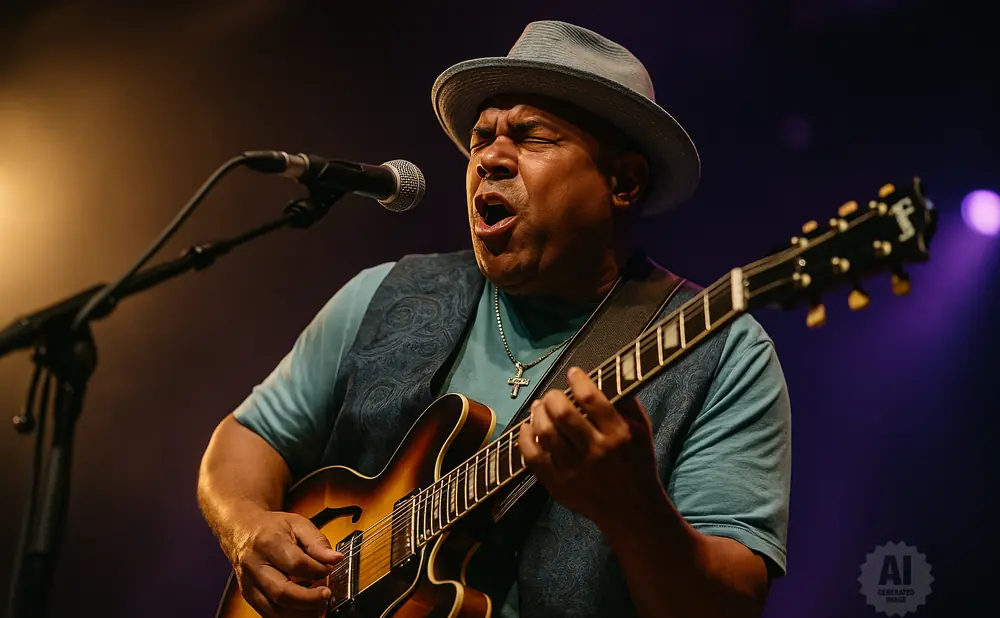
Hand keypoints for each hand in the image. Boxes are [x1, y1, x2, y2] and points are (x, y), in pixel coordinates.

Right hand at [230, 510, 343, 617]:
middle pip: (282, 593)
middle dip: (309, 599)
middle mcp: (255, 566)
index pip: (296, 564)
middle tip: (326, 594)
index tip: (329, 568)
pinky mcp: (249, 595)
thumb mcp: (297, 524)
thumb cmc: (271, 527)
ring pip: (274, 610)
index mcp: (269, 543)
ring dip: (300, 612)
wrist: (242, 530)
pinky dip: (288, 615)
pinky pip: (268, 614)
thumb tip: (335, 559)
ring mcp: (249, 583)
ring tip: (317, 603)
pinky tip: (302, 607)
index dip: (318, 570)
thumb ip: (317, 542)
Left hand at [519, 366, 662, 532]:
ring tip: (538, 407)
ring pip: (545, 434)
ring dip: (537, 414)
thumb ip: (627, 403)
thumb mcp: (642, 431)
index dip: (577, 381)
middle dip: (552, 397)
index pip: (591, 398)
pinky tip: (527, 428)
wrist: (633, 511)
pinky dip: (525, 439)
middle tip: (552, 395)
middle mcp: (597, 451)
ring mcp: (576, 471)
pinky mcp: (559, 486)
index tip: (573, 374)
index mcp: (619, 434)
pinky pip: (534, 458)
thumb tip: (609, 375)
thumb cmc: (637, 464)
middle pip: (563, 414)